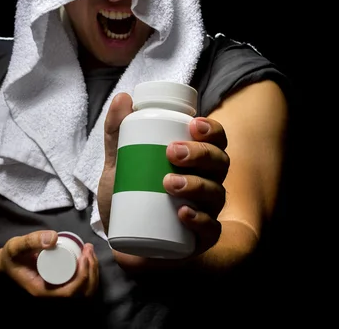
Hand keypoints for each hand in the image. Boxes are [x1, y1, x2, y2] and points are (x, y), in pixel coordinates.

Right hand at [0, 230, 98, 296]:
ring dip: (92, 270)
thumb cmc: (10, 257)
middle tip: (88, 249)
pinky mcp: (62, 282)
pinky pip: (82, 282)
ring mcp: (59, 289)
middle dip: (91, 271)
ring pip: (85, 288)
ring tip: (89, 250)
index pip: (70, 291)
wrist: (6, 261)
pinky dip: (89, 270)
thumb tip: (54, 238)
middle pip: (82, 291)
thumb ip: (30, 241)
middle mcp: (53, 294)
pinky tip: (87, 255)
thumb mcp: (15, 246)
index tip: (84, 256)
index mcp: (43, 290)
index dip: (82, 276)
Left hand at [97, 92, 228, 269]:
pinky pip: (210, 229)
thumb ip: (118, 134)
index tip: (193, 124)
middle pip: (220, 163)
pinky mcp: (199, 239)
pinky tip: (183, 213)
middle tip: (172, 152)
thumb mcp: (120, 164)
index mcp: (196, 161)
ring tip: (169, 183)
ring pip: (216, 193)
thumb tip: (123, 97)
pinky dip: (199, 220)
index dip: (211, 130)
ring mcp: (207, 211)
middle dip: (200, 154)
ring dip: (196, 185)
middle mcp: (208, 183)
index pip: (215, 140)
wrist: (123, 241)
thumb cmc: (130, 197)